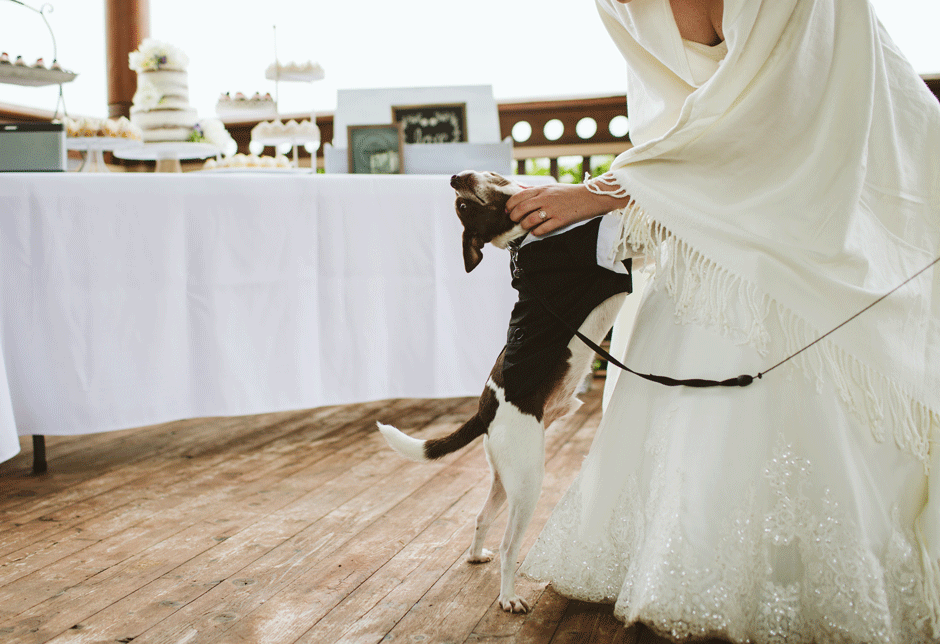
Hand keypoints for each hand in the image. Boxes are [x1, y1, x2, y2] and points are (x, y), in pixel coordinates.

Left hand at [506, 183, 630, 236]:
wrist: (590, 197)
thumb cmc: (570, 193)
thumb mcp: (551, 187)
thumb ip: (536, 190)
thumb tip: (519, 191)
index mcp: (542, 189)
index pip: (519, 196)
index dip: (510, 205)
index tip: (508, 210)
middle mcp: (545, 198)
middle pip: (521, 209)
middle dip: (514, 217)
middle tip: (514, 221)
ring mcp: (553, 209)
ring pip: (530, 220)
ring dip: (524, 225)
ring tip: (525, 227)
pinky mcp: (560, 220)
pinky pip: (543, 229)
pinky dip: (536, 232)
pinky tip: (536, 232)